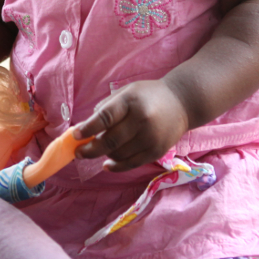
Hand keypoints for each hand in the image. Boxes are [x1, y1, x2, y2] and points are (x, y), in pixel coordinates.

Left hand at [73, 80, 188, 172]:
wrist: (182, 103)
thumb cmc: (148, 96)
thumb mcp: (127, 92)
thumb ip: (107, 108)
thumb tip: (86, 128)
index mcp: (131, 101)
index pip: (106, 117)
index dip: (88, 128)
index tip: (75, 135)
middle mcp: (142, 119)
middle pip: (110, 140)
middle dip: (90, 149)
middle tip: (78, 152)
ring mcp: (151, 137)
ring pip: (119, 154)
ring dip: (104, 154)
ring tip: (100, 149)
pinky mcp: (157, 151)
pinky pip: (131, 164)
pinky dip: (116, 166)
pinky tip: (107, 165)